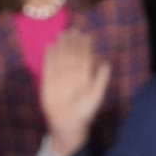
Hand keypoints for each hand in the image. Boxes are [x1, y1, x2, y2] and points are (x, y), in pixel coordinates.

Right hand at [39, 27, 109, 155]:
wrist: (67, 125)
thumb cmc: (84, 113)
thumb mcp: (96, 96)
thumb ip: (101, 80)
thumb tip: (106, 63)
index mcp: (84, 77)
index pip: (84, 58)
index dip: (84, 47)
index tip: (85, 35)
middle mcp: (72, 75)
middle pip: (72, 55)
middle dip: (72, 43)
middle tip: (72, 30)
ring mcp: (59, 78)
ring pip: (60, 58)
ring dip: (61, 46)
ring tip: (62, 34)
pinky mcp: (48, 82)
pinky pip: (48, 67)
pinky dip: (49, 57)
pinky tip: (50, 46)